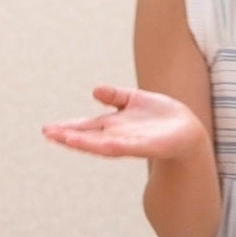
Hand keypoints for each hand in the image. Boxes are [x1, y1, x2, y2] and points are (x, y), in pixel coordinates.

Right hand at [43, 85, 209, 160]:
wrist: (188, 131)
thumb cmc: (162, 117)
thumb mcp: (135, 100)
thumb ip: (116, 96)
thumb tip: (95, 90)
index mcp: (113, 126)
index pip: (85, 127)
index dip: (67, 128)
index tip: (48, 129)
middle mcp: (118, 136)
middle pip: (88, 137)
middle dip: (68, 136)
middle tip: (48, 134)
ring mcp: (131, 143)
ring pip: (103, 144)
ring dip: (85, 143)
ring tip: (66, 139)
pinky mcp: (148, 146)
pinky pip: (129, 146)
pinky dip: (115, 145)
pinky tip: (103, 143)